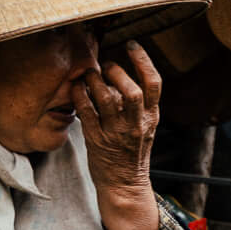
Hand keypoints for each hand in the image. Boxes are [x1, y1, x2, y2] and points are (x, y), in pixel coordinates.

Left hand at [77, 42, 161, 196]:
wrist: (124, 184)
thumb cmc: (132, 152)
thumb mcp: (145, 127)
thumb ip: (139, 104)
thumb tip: (121, 75)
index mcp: (151, 117)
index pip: (154, 84)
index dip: (143, 60)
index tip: (132, 45)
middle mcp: (136, 124)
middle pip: (131, 91)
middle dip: (117, 72)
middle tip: (106, 65)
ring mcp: (116, 132)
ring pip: (106, 98)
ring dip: (94, 81)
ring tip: (89, 75)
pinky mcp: (97, 139)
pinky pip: (86, 110)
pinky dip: (79, 95)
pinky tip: (76, 87)